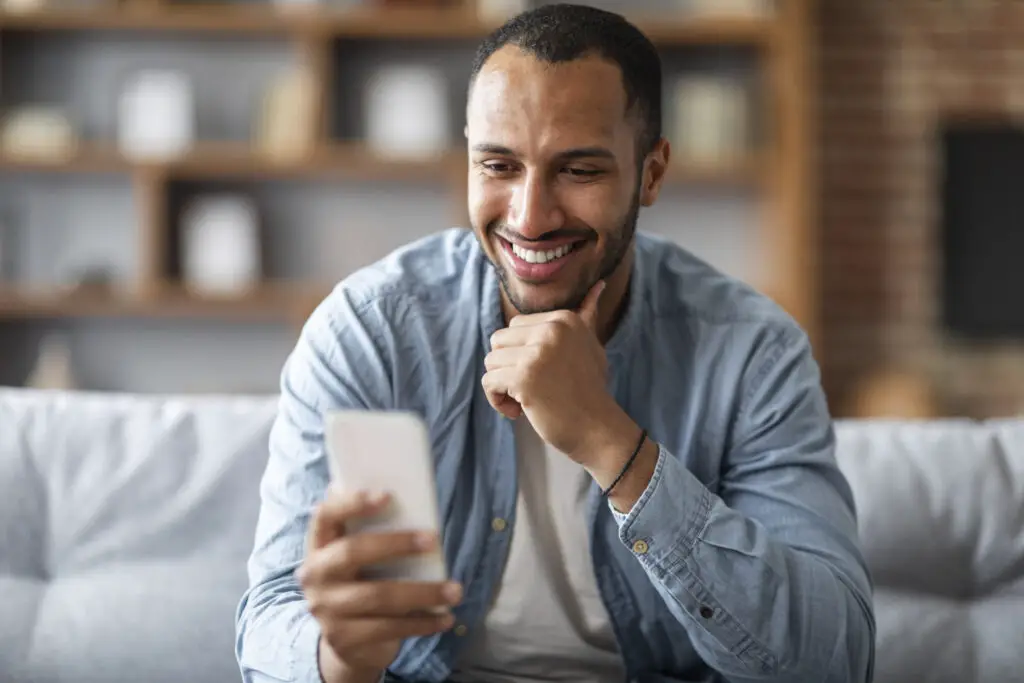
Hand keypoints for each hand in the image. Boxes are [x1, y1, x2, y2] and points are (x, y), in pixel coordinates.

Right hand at [298, 488, 462, 675]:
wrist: (348, 642)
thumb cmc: (364, 582)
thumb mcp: (362, 558)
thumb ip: (374, 532)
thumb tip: (408, 499)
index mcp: (320, 545)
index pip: (326, 515)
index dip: (352, 503)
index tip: (388, 495)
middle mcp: (315, 575)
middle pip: (352, 552)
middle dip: (396, 544)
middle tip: (434, 540)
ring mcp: (325, 610)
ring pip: (379, 596)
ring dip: (423, 592)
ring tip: (455, 590)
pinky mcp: (343, 639)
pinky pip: (389, 628)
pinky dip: (423, 623)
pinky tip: (445, 618)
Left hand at [482, 280, 626, 462]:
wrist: (598, 428)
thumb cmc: (591, 390)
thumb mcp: (591, 345)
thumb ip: (586, 316)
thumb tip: (598, 284)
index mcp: (563, 319)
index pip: (514, 326)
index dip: (521, 353)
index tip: (543, 374)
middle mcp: (551, 331)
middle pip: (498, 341)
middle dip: (507, 367)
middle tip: (532, 388)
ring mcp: (537, 354)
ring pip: (491, 362)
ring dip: (502, 385)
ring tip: (526, 400)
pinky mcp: (524, 378)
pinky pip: (489, 382)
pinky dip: (497, 400)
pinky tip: (518, 412)